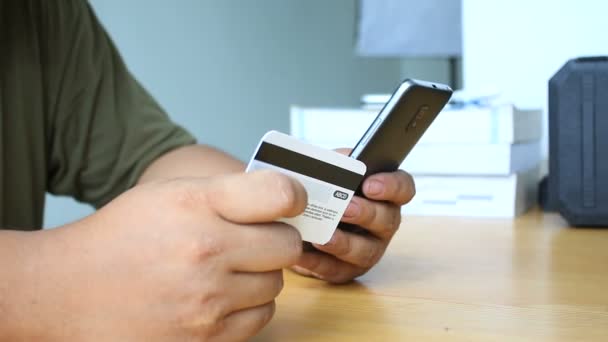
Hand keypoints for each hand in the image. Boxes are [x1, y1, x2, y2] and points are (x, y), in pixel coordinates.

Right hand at [33, 170, 305, 340]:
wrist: (69, 290)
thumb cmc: (123, 235)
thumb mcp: (170, 194)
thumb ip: (230, 192)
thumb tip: (287, 198)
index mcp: (196, 205)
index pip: (280, 194)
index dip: (292, 197)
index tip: (288, 203)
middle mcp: (205, 252)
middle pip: (287, 245)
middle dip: (275, 240)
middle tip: (251, 240)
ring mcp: (207, 301)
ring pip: (277, 284)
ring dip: (260, 276)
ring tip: (225, 271)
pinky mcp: (206, 339)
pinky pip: (261, 318)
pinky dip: (248, 307)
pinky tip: (220, 297)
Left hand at [291, 150, 414, 283]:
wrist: (296, 223)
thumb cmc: (321, 192)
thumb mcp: (330, 172)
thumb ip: (338, 163)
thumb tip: (338, 161)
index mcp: (384, 195)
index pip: (403, 188)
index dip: (392, 186)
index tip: (370, 185)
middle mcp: (383, 224)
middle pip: (387, 220)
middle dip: (367, 213)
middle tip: (346, 208)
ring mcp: (368, 249)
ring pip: (366, 251)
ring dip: (345, 243)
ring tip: (325, 237)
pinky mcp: (346, 270)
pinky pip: (335, 269)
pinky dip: (318, 262)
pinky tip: (302, 253)